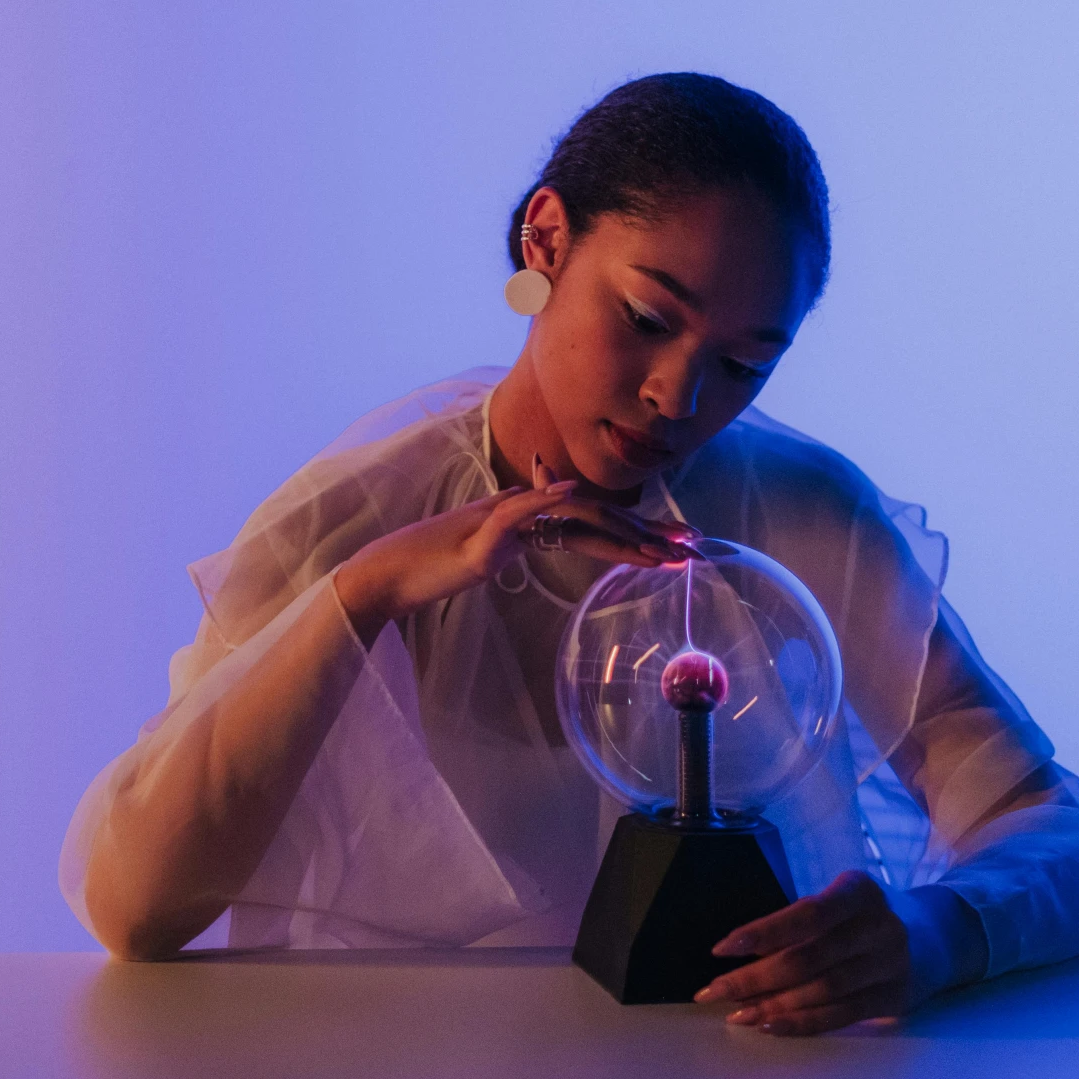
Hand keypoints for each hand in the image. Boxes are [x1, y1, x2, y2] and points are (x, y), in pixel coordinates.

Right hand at [332, 456, 694, 644]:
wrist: (386, 573)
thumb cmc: (430, 568)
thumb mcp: (481, 554)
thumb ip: (513, 541)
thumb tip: (540, 532)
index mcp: (523, 517)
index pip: (589, 521)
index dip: (634, 533)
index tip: (674, 549)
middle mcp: (518, 510)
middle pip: (593, 514)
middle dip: (647, 532)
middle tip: (691, 548)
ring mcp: (498, 521)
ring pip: (570, 513)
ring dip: (621, 532)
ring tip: (663, 554)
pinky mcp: (478, 537)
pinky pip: (518, 515)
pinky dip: (548, 505)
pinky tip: (579, 507)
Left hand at [692, 872, 985, 1035]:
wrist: (938, 935)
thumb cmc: (867, 915)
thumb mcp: (843, 899)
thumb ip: (803, 919)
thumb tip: (745, 953)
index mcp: (859, 891)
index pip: (805, 914)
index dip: (762, 933)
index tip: (721, 949)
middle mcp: (879, 927)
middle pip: (808, 958)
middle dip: (754, 978)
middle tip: (714, 991)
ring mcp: (891, 966)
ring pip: (821, 991)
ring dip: (772, 1006)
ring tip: (737, 1014)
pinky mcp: (895, 999)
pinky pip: (841, 1016)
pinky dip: (802, 1023)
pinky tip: (770, 1025)